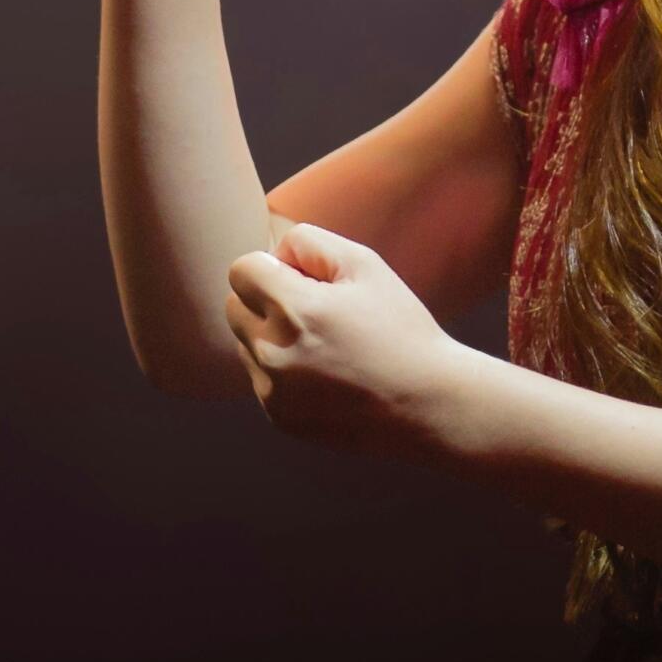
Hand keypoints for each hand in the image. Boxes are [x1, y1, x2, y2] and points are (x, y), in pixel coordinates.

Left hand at [223, 222, 465, 462]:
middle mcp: (274, 354)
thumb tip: (273, 255)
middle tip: (312, 310)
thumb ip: (308, 243)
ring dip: (271, 337)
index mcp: (294, 310)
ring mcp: (273, 391)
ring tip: (323, 345)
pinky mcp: (280, 418)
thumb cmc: (399, 328)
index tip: (303, 280)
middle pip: (234, 308)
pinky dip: (282, 372)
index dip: (272, 268)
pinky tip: (325, 375)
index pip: (241, 271)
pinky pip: (261, 380)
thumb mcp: (365, 265)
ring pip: (246, 345)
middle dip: (263, 301)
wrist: (427, 404)